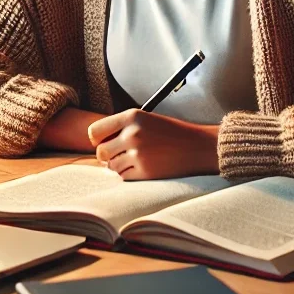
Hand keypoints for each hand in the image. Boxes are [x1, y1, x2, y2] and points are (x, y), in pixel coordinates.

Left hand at [89, 109, 219, 179]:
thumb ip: (123, 128)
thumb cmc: (173, 133)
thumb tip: (98, 146)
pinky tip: (144, 167)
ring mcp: (138, 153)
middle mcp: (132, 134)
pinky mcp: (145, 171)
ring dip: (120, 166)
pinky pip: (124, 176)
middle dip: (108, 156)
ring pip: (112, 166)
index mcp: (132, 116)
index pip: (95, 131)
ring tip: (137, 160)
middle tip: (120, 155)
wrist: (199, 146)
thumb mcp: (147, 120)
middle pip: (101, 152)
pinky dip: (130, 174)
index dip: (97, 140)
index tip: (105, 142)